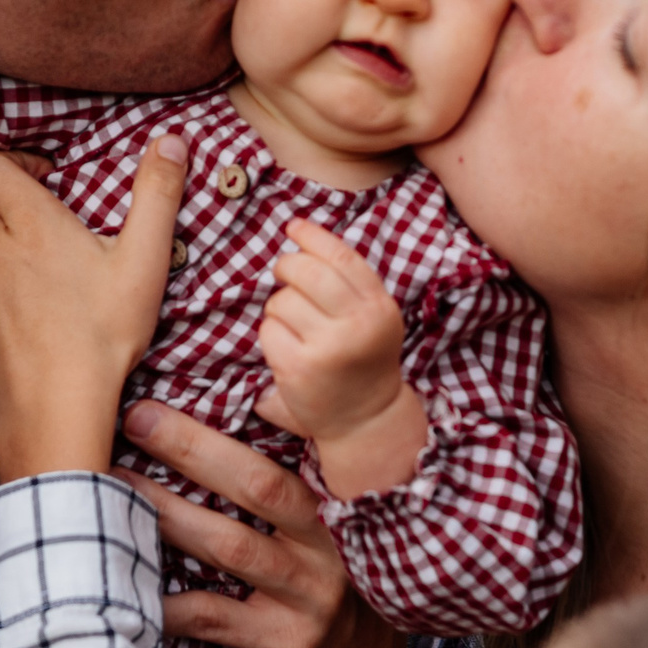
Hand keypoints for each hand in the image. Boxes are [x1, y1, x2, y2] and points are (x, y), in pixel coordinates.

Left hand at [0, 139, 187, 479]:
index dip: (13, 164)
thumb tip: (172, 139)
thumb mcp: (144, 261)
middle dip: (12, 216)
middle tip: (50, 244)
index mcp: (26, 219)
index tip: (44, 182)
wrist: (58, 408)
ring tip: (30, 282)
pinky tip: (6, 314)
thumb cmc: (103, 334)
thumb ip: (157, 194)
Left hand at [125, 399, 407, 647]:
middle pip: (259, 485)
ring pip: (232, 547)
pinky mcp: (287, 641)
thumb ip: (282, 476)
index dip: (247, 416)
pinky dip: (167, 602)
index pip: (295, 446)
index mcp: (333, 501)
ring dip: (170, 516)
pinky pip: (214, 616)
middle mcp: (330, 542)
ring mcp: (311, 594)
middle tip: (138, 420)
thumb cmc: (316, 573)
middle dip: (193, 449)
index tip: (190, 391)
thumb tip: (239, 405)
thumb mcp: (318, 522)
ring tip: (118, 490)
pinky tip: (128, 586)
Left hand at [255, 219, 429, 495]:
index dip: (313, 237)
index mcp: (379, 307)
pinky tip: (289, 352)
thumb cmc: (363, 360)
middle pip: (305, 272)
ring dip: (280, 310)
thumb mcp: (372, 316)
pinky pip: (268, 331)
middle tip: (285, 276)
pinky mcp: (299, 368)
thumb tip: (299, 232)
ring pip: (281, 301)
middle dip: (287, 267)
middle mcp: (358, 325)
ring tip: (298, 330)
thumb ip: (347, 281)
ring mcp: (328, 347)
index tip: (294, 227)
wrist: (366, 420)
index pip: (341, 258)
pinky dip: (271, 337)